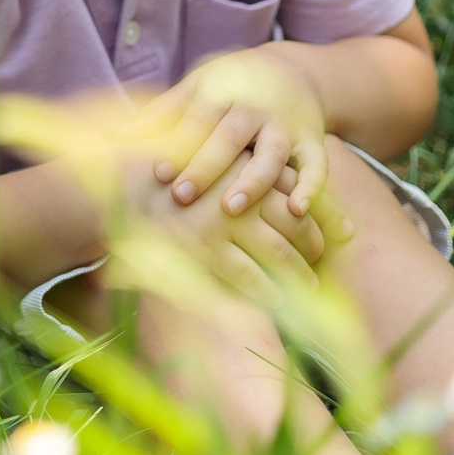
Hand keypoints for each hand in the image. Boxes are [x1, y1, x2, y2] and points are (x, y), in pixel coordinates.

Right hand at [126, 157, 333, 281]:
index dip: (320, 208)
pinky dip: (267, 290)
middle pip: (294, 218)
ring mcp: (223, 219)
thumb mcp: (199, 153)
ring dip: (300, 271)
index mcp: (240, 160)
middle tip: (324, 255)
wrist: (111, 185)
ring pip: (279, 251)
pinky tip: (278, 301)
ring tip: (314, 285)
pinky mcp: (205, 247)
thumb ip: (233, 164)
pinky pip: (248, 275)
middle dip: (315, 240)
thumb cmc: (156, 169)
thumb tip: (271, 181)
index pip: (292, 185)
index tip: (342, 228)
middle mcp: (239, 187)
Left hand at [139, 50, 327, 220]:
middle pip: (230, 137)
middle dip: (206, 167)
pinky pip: (317, 165)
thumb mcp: (198, 86)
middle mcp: (253, 109)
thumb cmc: (231, 85)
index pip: (198, 119)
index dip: (178, 144)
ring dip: (253, 180)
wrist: (292, 68)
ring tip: (232, 207)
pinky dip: (311, 186)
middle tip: (183, 196)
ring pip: (271, 153)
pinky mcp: (312, 141)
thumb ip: (162, 112)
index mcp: (221, 94)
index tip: (158, 173)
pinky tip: (297, 210)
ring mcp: (284, 126)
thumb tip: (116, 137)